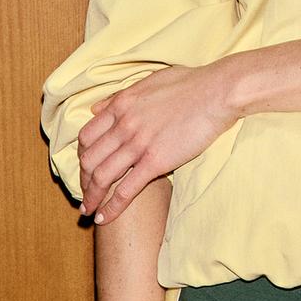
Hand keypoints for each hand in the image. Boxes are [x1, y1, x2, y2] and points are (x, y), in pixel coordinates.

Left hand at [78, 61, 236, 223]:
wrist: (218, 92)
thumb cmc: (192, 84)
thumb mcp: (149, 82)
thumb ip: (120, 96)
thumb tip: (96, 108)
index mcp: (122, 105)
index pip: (87, 135)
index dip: (82, 155)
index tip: (85, 167)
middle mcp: (124, 124)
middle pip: (89, 159)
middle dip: (83, 180)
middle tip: (85, 193)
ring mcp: (138, 144)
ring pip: (102, 176)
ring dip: (92, 196)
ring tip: (89, 210)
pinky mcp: (156, 161)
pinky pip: (126, 189)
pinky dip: (111, 207)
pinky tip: (104, 218)